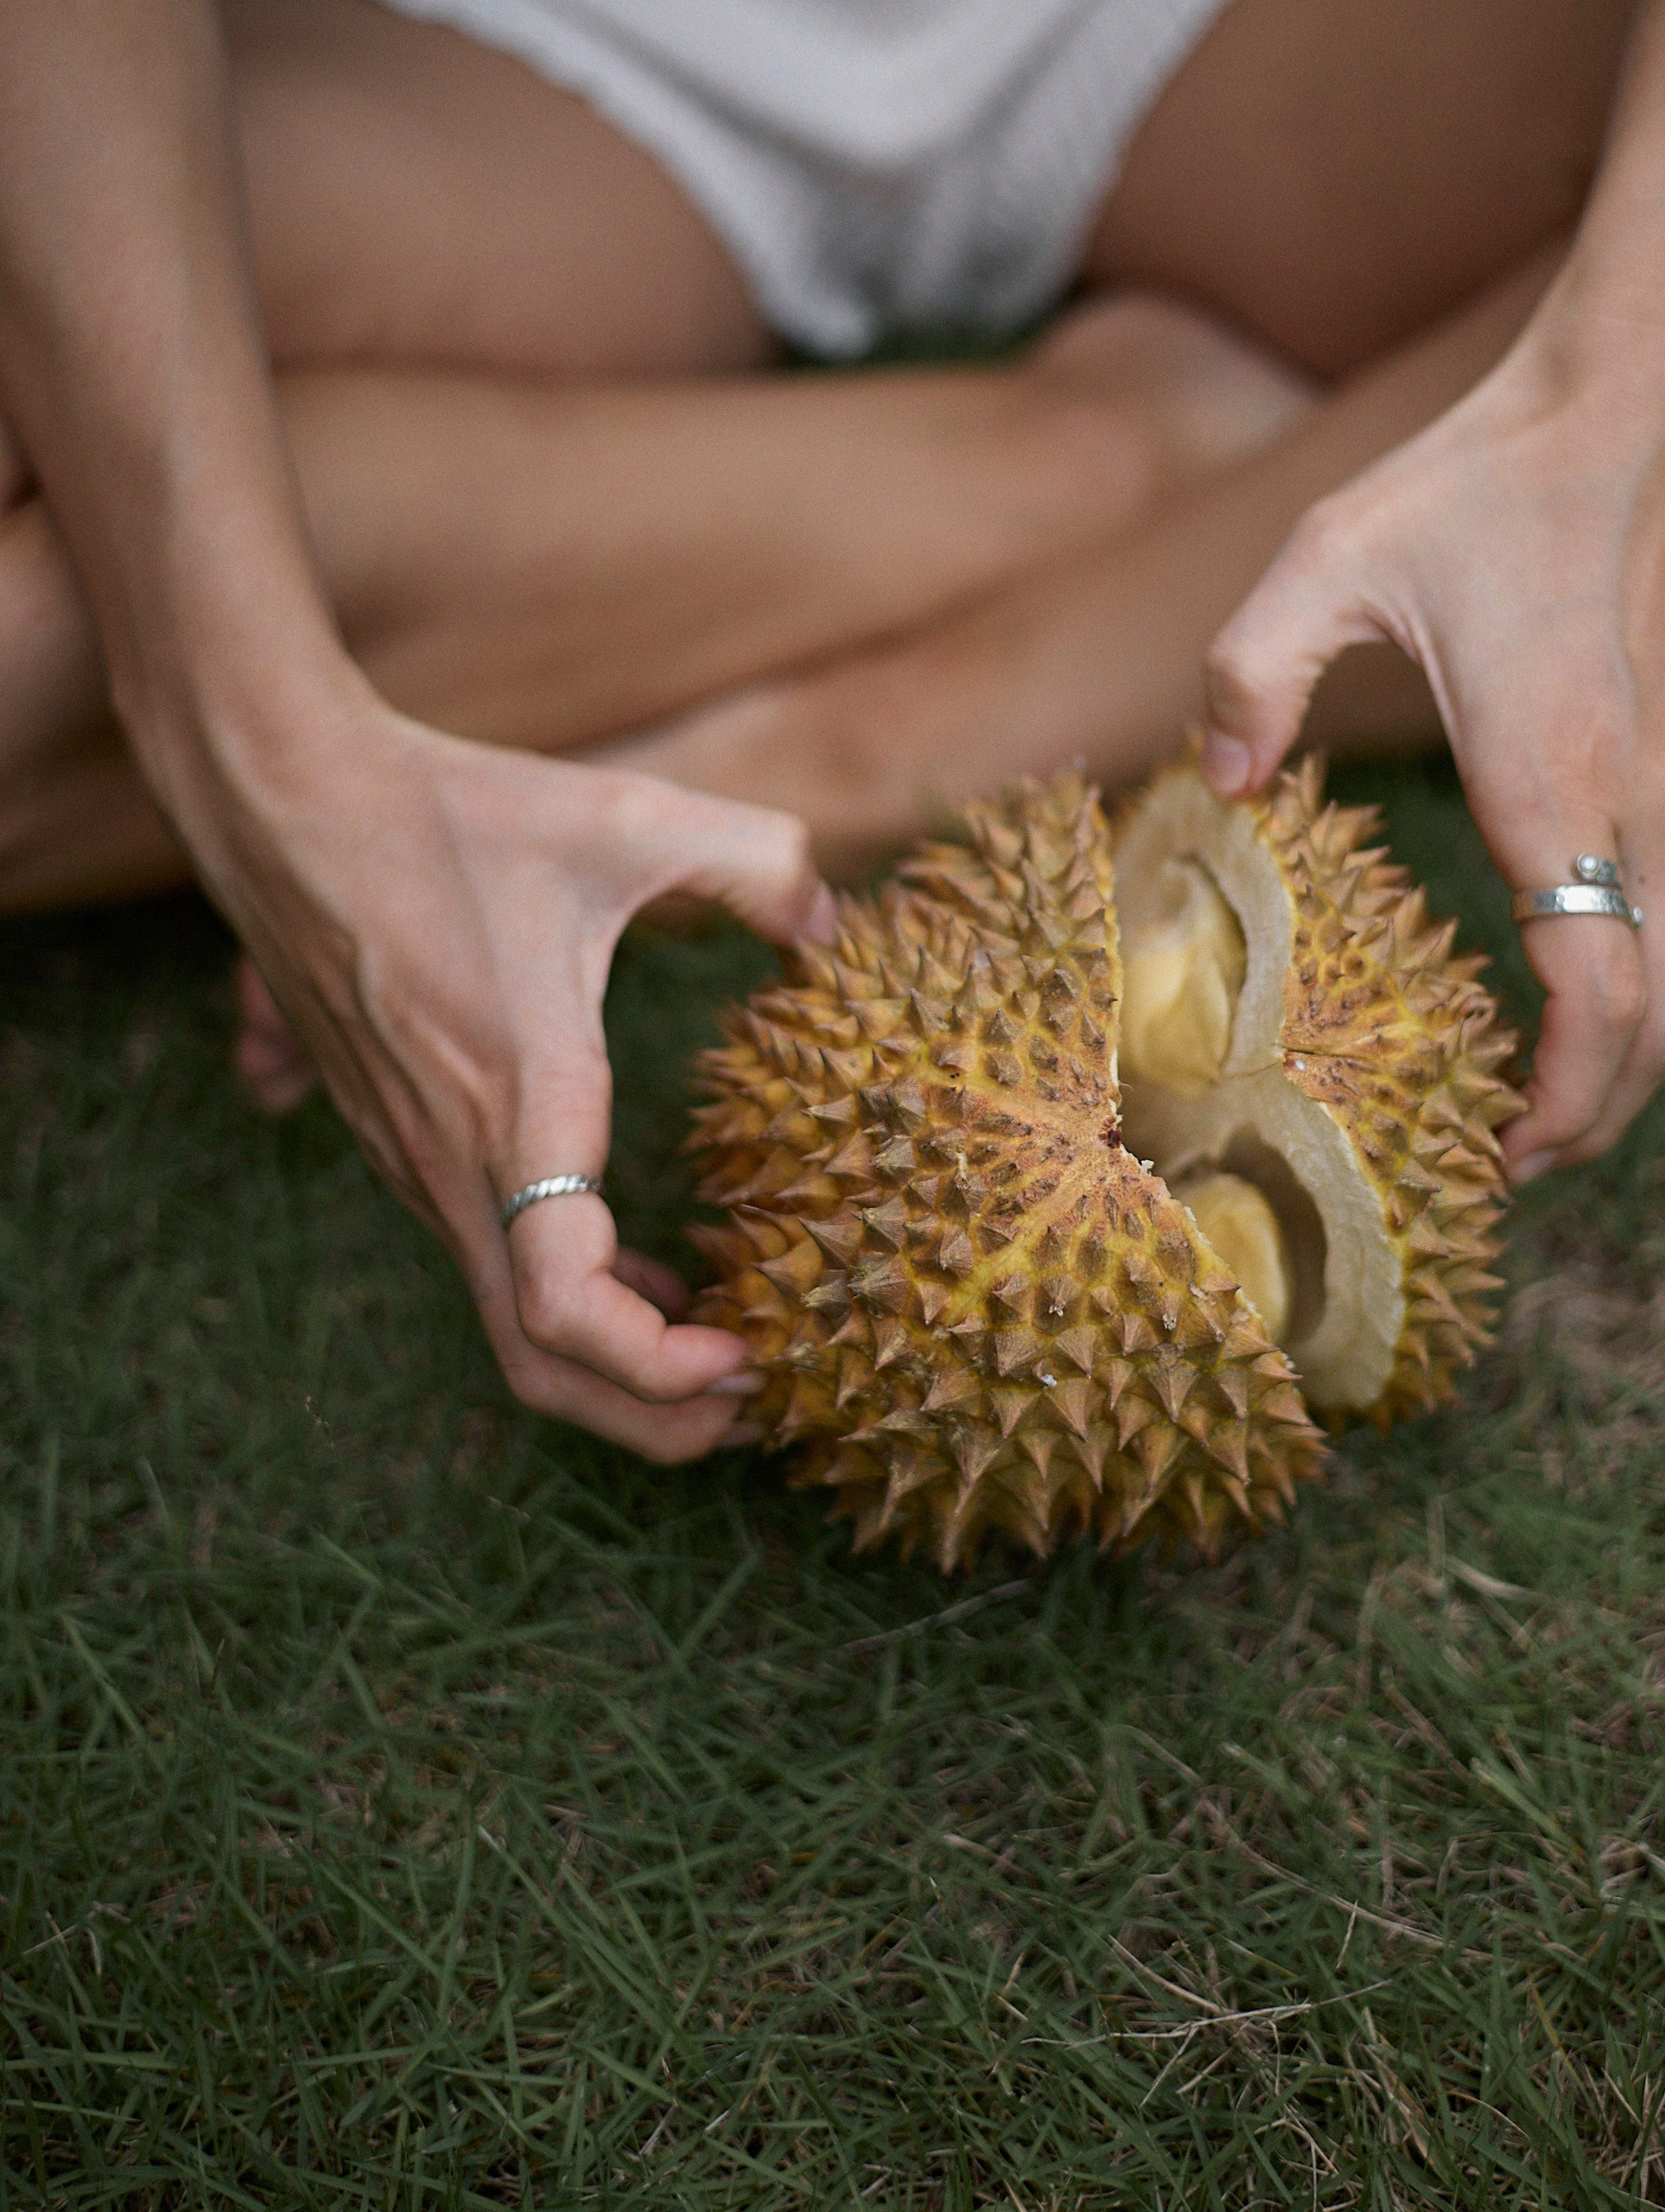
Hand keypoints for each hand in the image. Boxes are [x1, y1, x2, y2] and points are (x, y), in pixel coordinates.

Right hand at [187, 693, 834, 1457]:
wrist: (283, 796)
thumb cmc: (451, 812)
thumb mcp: (631, 818)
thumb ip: (758, 861)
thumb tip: (835, 920)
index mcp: (515, 1106)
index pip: (565, 1311)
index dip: (660, 1370)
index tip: (752, 1356)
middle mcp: (453, 1160)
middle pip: (539, 1363)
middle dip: (652, 1415)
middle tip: (758, 1399)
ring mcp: (416, 1159)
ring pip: (511, 1320)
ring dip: (618, 1358)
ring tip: (730, 1340)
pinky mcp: (402, 1139)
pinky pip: (492, 1261)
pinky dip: (576, 1300)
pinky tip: (656, 1266)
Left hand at [1197, 299, 1664, 1176]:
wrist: (1648, 388)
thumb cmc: (1485, 474)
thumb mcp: (1328, 554)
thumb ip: (1252, 673)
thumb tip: (1213, 784)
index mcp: (1557, 780)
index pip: (1598, 1001)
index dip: (1563, 1106)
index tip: (1500, 1152)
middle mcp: (1657, 800)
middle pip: (1656, 1016)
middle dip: (1596, 1114)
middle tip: (1518, 1161)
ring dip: (1655, 1067)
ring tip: (1586, 1122)